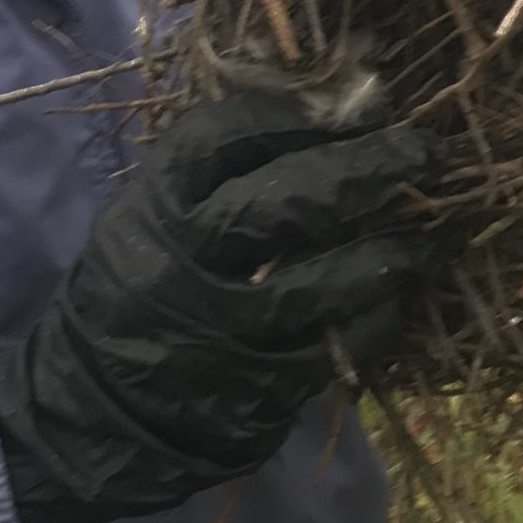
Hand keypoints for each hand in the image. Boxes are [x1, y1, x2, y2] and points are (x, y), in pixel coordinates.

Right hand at [0, 90, 440, 522]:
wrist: (90, 414)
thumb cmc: (131, 298)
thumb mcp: (147, 224)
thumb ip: (217, 179)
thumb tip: (322, 117)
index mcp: (153, 211)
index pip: (225, 137)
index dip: (296, 116)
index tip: (352, 108)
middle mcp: (185, 265)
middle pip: (290, 200)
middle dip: (368, 168)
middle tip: (425, 152)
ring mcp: (225, 331)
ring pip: (324, 282)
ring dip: (391, 254)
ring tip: (432, 238)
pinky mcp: (258, 389)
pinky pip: (338, 346)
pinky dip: (378, 317)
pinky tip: (398, 300)